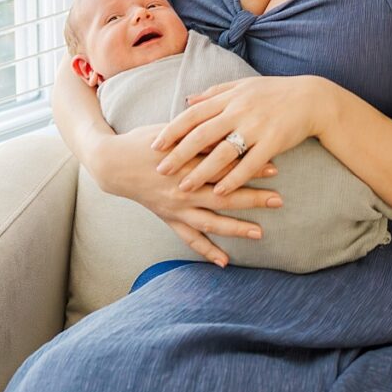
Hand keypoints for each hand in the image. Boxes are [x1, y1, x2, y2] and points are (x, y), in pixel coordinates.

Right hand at [79, 113, 281, 265]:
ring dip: (235, 227)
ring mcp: (175, 208)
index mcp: (184, 164)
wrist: (113, 164)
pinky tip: (225, 261)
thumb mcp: (171, 131)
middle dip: (251, 198)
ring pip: (209, 221)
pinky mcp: (169, 218)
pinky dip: (206, 250)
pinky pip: (189, 238)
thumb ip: (200, 135)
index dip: (247, 167)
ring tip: (259, 232)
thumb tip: (229, 129)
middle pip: (222, 195)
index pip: (222, 166)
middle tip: (278, 200)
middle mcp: (181, 189)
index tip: (273, 167)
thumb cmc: (145, 142)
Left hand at [153, 74, 333, 197]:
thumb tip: (186, 101)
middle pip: (202, 135)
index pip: (193, 115)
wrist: (311, 98)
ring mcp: (256, 127)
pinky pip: (249, 164)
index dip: (172, 130)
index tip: (155, 145)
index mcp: (228, 98)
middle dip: (179, 154)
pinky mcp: (273, 142)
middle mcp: (238, 111)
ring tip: (184, 187)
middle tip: (161, 170)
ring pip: (222, 153)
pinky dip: (233, 179)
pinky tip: (220, 192)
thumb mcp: (241, 86)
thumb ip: (213, 94)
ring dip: (201, 172)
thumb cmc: (274, 92)